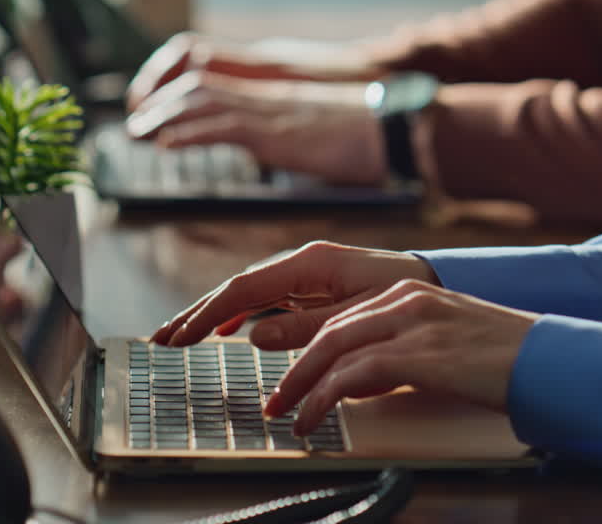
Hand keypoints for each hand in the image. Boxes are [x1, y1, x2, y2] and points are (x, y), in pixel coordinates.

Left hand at [125, 71, 387, 185]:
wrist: (393, 131)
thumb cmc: (361, 139)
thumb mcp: (310, 136)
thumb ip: (283, 137)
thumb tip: (272, 149)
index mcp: (269, 97)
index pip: (209, 81)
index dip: (174, 93)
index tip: (151, 114)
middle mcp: (263, 96)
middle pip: (196, 84)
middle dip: (158, 101)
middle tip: (132, 123)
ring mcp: (269, 110)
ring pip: (203, 100)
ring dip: (164, 115)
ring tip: (136, 132)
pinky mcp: (277, 130)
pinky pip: (225, 125)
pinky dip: (191, 133)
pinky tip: (167, 144)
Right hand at [151, 240, 433, 348]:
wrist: (438, 283)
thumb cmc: (406, 298)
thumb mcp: (358, 318)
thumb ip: (306, 327)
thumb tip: (254, 335)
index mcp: (310, 263)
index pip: (243, 289)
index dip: (207, 315)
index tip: (180, 337)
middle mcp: (302, 263)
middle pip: (236, 287)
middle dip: (197, 313)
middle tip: (163, 338)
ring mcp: (306, 274)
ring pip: (247, 293)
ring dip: (213, 314)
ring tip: (181, 335)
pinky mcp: (313, 286)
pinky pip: (267, 299)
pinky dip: (241, 313)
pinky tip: (227, 329)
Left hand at [263, 280, 536, 434]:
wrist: (551, 361)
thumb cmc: (505, 359)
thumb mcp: (445, 343)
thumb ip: (403, 350)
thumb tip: (363, 378)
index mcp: (410, 293)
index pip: (341, 317)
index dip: (308, 347)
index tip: (292, 375)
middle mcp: (405, 300)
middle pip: (328, 330)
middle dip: (295, 367)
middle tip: (276, 399)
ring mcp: (411, 323)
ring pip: (332, 349)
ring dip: (302, 386)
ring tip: (287, 415)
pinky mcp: (418, 353)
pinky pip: (353, 375)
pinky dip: (324, 398)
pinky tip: (316, 418)